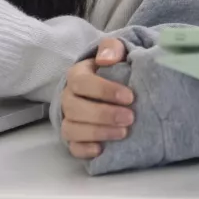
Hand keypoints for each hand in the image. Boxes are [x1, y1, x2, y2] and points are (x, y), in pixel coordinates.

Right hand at [60, 37, 133, 159]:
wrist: (110, 85)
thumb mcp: (115, 52)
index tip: (129, 97)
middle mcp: (68, 98)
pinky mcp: (74, 137)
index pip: (82, 83)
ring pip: (72, 129)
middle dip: (104, 114)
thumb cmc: (113, 69)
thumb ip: (112, 48)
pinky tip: (101, 150)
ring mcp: (69, 119)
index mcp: (76, 76)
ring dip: (98, 132)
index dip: (104, 90)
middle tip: (130, 117)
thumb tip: (107, 59)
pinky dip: (84, 150)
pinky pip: (72, 147)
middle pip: (76, 109)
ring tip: (123, 133)